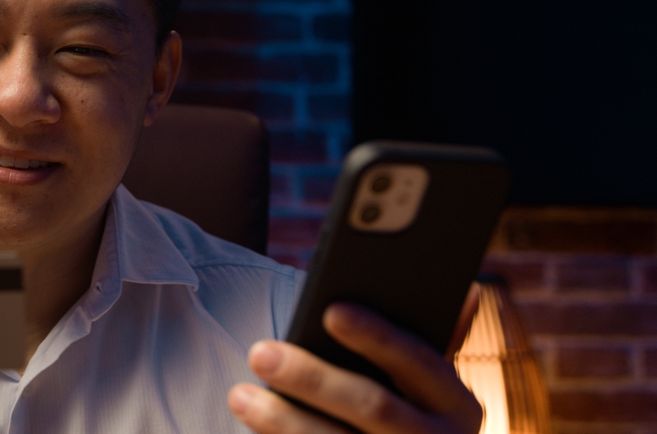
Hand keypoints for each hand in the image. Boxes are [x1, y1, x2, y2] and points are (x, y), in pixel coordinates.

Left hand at [228, 285, 481, 432]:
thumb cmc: (410, 414)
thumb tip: (467, 286)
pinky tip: (253, 432)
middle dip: (312, 378)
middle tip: (259, 351)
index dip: (376, 335)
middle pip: (371, 406)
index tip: (330, 310)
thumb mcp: (428, 387)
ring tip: (239, 395)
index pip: (418, 361)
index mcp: (457, 404)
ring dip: (283, 423)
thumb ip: (434, 336)